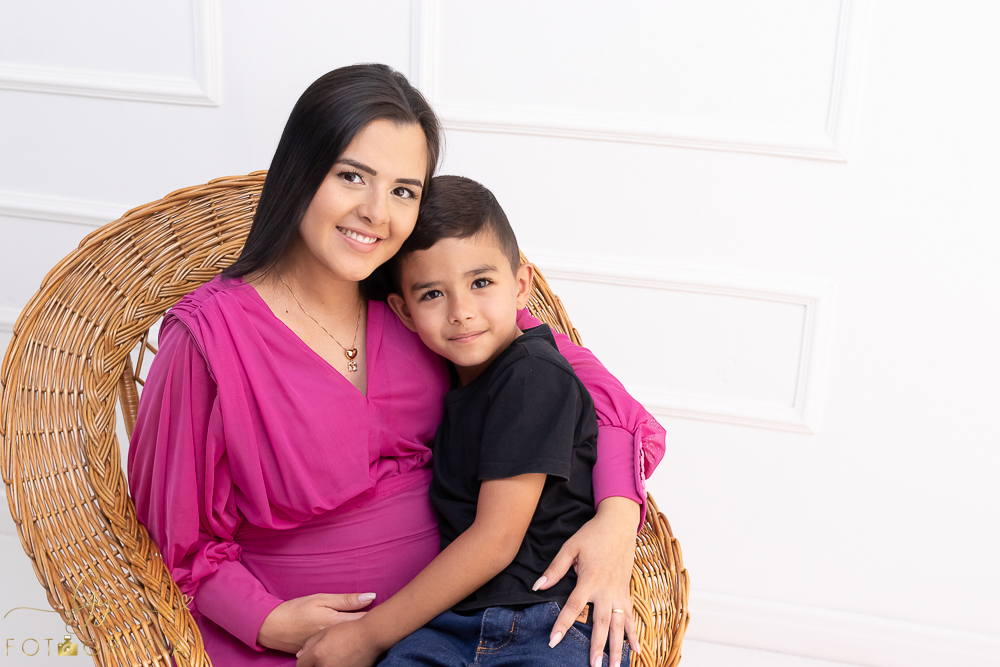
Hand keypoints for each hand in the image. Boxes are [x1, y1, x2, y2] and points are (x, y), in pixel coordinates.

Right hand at [257, 592, 374, 652]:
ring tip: (367, 631)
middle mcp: (334, 639)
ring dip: (360, 637)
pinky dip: (348, 645)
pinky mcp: (321, 655)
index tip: (386, 611)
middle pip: (361, 634)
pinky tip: (352, 641)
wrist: (271, 627)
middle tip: (381, 619)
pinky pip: (340, 651)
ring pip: (352, 644)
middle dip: (371, 627)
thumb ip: (346, 600)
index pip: (365, 621)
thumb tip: (371, 596)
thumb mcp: (320, 599)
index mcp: (335, 623)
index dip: (378, 616)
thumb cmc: (296, 610)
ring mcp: (328, 650)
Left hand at [296, 618, 380, 666]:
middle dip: (313, 665)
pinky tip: (340, 661)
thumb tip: (300, 655)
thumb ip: (310, 643)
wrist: (372, 635)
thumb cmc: (349, 629)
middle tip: (322, 657)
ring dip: (324, 666)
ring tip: (332, 659)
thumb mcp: (327, 630)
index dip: (304, 660)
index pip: (301, 664)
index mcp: (317, 654)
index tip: (308, 658)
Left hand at [534, 497, 639, 666]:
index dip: (562, 624)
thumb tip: (538, 586)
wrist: (618, 524)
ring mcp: (619, 592)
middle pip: (600, 622)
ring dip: (616, 647)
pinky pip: (630, 617)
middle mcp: (606, 590)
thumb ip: (555, 569)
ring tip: (614, 666)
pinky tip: (635, 650)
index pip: (573, 607)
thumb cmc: (592, 535)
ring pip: (618, 624)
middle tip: (592, 665)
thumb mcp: (570, 547)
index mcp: (590, 579)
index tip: (553, 641)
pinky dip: (633, 634)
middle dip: (596, 645)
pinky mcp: (626, 592)